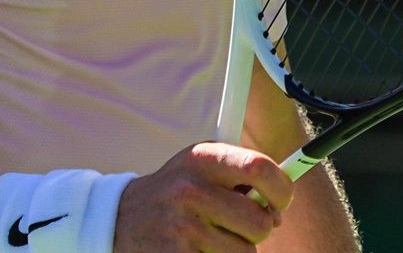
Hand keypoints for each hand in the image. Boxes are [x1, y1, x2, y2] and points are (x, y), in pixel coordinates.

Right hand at [115, 142, 292, 251]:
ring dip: (238, 250)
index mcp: (202, 159)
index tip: (281, 201)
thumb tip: (280, 204)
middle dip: (259, 229)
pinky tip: (199, 250)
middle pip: (259, 223)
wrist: (121, 218)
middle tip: (242, 225)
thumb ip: (242, 174)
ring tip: (214, 237)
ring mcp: (182, 228)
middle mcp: (191, 191)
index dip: (282, 189)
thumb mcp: (202, 167)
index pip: (259, 167)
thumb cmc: (177, 191)